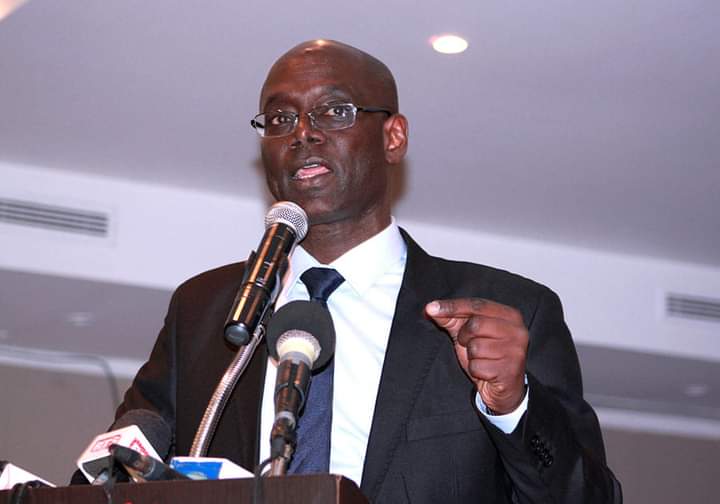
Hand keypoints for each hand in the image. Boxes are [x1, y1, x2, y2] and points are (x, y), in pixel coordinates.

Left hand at [425, 298, 527, 414]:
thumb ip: (451, 318)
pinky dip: (475, 370)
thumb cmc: (486, 355)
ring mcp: (515, 351)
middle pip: (475, 325)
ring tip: (481, 358)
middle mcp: (517, 331)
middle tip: (469, 344)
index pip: (477, 305)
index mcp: (510, 315)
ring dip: (471, 355)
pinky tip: (485, 371)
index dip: (452, 306)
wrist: (502, 388)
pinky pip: (478, 366)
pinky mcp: (509, 370)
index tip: (431, 308)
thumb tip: (430, 309)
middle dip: (464, 336)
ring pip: (475, 347)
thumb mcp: (468, 333)